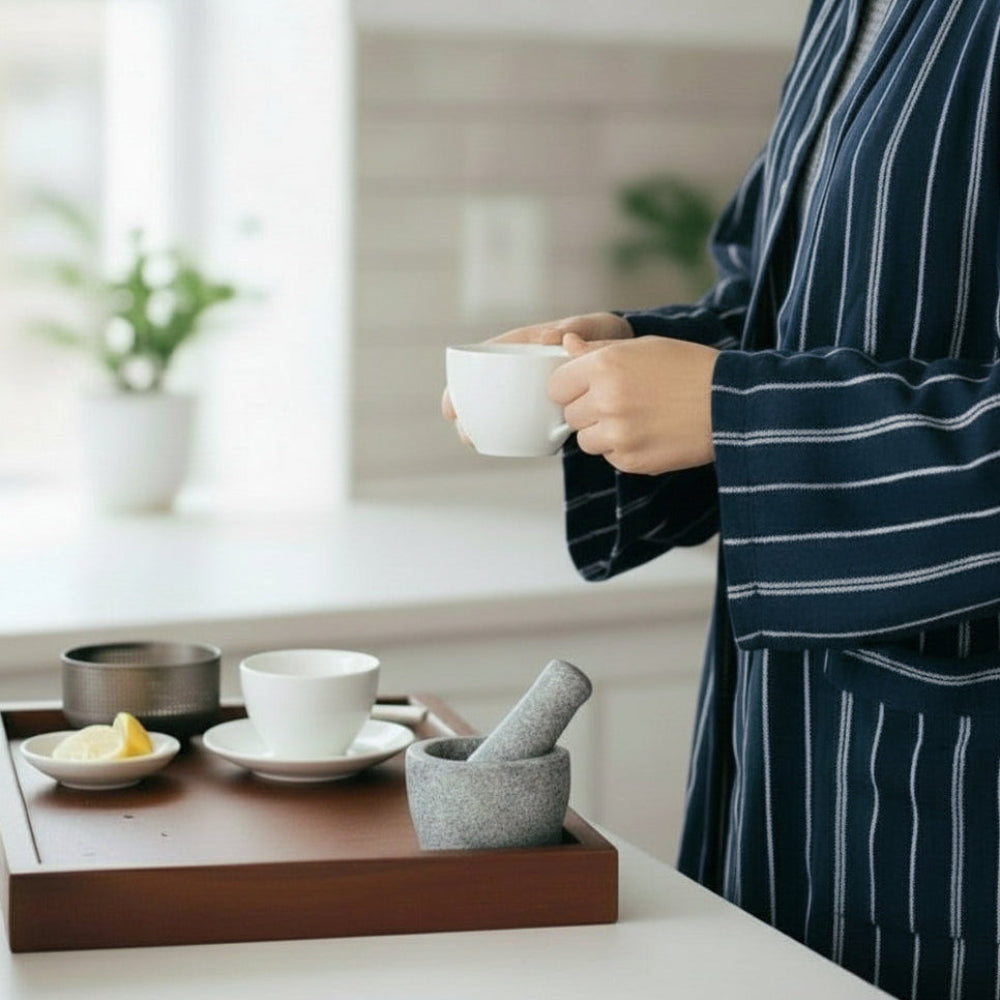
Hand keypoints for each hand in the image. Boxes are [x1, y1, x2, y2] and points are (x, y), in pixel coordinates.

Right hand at [441, 312, 631, 442]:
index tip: (452, 401)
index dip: (464, 378)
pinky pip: (524, 423)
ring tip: (473, 441)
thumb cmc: (608, 338)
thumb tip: (552, 338)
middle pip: (487, 390)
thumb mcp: (595, 328)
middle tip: (462, 428)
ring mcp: (535, 392)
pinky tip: (498, 448)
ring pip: (501, 410)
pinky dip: (510, 435)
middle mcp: (526, 370)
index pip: (488, 358)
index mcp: (529, 345)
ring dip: (483, 425)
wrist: (633, 362)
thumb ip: (578, 330)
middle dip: (468, 408)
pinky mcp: (549, 410)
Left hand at [548, 333, 718, 474]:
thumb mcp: (642, 346)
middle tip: (619, 402)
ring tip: (635, 419)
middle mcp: (605, 401)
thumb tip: (565, 344)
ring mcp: (617, 435)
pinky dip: (623, 449)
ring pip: (586, 441)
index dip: (570, 386)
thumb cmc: (688, 368)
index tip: (585, 387)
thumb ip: (598, 349)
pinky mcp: (631, 461)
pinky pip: (610, 457)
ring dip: (602, 433)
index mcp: (604, 366)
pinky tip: (648, 433)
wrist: (730, 403)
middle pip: (570, 415)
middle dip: (588, 410)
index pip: (555, 386)